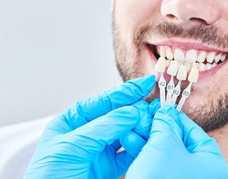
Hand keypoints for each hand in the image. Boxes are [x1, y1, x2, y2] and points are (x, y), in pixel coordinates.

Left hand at [24, 75, 155, 178]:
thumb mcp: (72, 146)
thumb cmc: (48, 176)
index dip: (125, 91)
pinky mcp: (110, 167)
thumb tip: (131, 112)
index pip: (103, 101)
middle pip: (117, 115)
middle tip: (153, 106)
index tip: (146, 83)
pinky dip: (140, 147)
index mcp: (73, 121)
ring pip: (126, 132)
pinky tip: (146, 140)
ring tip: (152, 122)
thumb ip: (103, 127)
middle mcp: (89, 132)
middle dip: (135, 109)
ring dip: (140, 127)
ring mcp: (100, 149)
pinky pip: (130, 153)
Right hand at [124, 105, 227, 178]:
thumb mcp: (164, 144)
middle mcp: (200, 173)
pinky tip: (130, 140)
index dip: (176, 117)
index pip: (195, 132)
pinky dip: (144, 152)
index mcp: (212, 163)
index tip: (162, 109)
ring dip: (146, 138)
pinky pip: (157, 164)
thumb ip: (165, 123)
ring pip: (164, 152)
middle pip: (178, 141)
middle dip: (157, 127)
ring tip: (132, 126)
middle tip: (145, 116)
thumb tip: (164, 111)